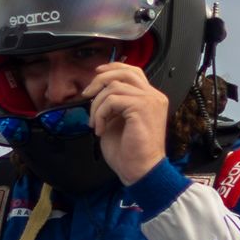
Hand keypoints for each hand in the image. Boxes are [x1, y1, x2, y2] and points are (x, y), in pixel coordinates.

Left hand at [82, 62, 168, 184]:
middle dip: (100, 80)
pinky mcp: (142, 107)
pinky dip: (100, 114)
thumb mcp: (117, 122)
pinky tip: (100, 129)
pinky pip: (112, 100)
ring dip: (97, 105)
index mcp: (150, 98)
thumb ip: (112, 105)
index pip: (133, 72)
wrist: (141, 171)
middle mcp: (153, 96)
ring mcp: (150, 100)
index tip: (96, 74)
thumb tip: (95, 94)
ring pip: (114, 86)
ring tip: (95, 123)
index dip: (113, 68)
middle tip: (86, 94)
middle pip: (125, 72)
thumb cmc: (129, 153)